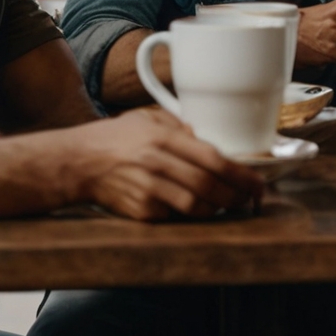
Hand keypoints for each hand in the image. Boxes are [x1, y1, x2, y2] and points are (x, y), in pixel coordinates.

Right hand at [75, 107, 263, 220]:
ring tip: (227, 203)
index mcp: (163, 138)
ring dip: (216, 208)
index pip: (212, 159)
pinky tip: (196, 207)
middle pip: (208, 186)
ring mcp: (148, 191)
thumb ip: (180, 127)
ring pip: (195, 206)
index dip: (240, 174)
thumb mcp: (149, 119)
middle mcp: (157, 164)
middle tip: (248, 197)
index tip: (257, 182)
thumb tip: (209, 139)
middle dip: (235, 195)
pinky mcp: (140, 212)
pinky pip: (174, 216)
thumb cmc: (116, 137)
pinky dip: (189, 214)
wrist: (78, 162)